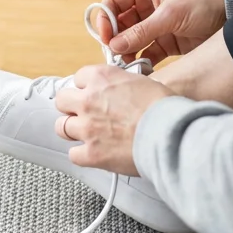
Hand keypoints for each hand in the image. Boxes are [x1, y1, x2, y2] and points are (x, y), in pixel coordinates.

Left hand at [54, 65, 174, 175]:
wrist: (170, 133)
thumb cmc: (165, 108)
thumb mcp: (143, 82)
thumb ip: (122, 85)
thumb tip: (121, 91)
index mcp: (102, 78)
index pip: (79, 77)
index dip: (86, 87)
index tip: (92, 93)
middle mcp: (88, 100)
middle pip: (62, 100)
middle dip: (72, 107)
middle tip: (84, 113)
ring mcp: (87, 128)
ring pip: (62, 127)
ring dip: (73, 130)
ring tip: (87, 134)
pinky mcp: (91, 153)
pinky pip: (73, 155)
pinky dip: (82, 155)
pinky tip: (94, 154)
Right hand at [97, 0, 224, 63]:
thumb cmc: (203, 3)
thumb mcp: (170, 15)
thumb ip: (142, 31)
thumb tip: (114, 45)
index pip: (113, 3)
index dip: (105, 19)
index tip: (105, 37)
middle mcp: (147, 6)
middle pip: (120, 24)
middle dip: (115, 39)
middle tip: (114, 55)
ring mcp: (156, 25)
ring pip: (131, 40)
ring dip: (127, 52)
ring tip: (127, 65)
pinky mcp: (166, 42)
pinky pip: (147, 52)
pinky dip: (142, 61)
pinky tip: (141, 70)